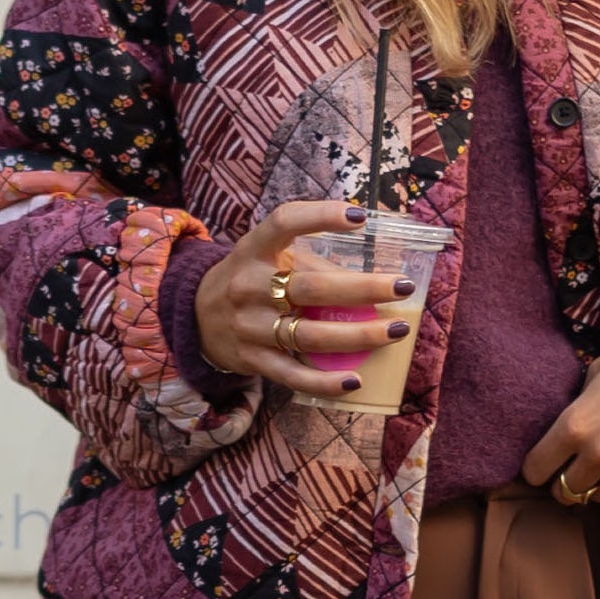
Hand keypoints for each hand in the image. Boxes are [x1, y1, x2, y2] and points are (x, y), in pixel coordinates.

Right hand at [194, 200, 412, 397]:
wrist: (197, 318)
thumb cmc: (252, 280)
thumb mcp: (266, 257)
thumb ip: (310, 261)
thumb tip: (375, 273)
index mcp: (254, 250)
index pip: (284, 222)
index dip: (320, 216)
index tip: (359, 218)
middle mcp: (249, 286)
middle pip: (311, 287)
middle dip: (362, 288)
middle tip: (402, 287)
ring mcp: (250, 327)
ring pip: (310, 335)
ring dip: (358, 335)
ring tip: (396, 330)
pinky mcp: (253, 361)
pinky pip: (293, 375)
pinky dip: (325, 382)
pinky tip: (355, 380)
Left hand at [522, 315, 599, 505]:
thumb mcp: (596, 373)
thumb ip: (579, 407)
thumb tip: (570, 425)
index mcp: (575, 427)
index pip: (535, 470)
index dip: (535, 467)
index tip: (542, 463)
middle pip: (564, 492)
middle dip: (562, 481)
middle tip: (570, 467)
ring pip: (597, 495)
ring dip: (595, 483)